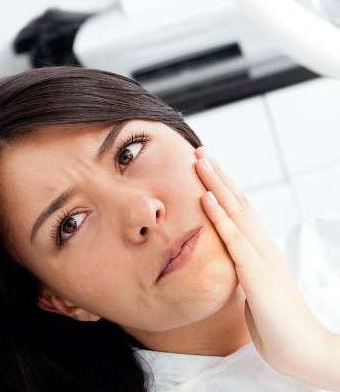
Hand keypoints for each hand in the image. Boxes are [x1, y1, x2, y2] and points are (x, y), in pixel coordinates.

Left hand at [194, 147, 339, 389]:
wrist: (303, 350)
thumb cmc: (277, 325)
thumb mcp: (253, 292)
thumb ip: (242, 274)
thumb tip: (227, 265)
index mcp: (261, 251)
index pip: (240, 212)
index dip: (223, 188)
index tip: (205, 167)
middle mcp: (263, 247)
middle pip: (238, 203)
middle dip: (217, 176)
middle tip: (199, 151)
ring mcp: (261, 258)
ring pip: (236, 212)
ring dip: (215, 184)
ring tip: (199, 161)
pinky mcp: (257, 274)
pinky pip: (234, 239)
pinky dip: (218, 216)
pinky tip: (205, 198)